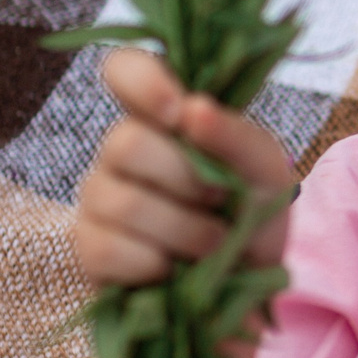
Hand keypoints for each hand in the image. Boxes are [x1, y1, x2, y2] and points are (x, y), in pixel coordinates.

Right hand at [72, 49, 296, 286]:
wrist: (251, 289)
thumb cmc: (256, 217)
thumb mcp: (267, 173)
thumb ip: (236, 137)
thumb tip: (192, 109)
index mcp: (164, 117)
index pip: (123, 68)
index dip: (142, 81)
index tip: (179, 113)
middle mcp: (122, 150)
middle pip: (124, 143)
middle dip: (186, 179)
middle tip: (222, 200)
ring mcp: (99, 198)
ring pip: (119, 201)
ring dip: (183, 230)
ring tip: (213, 244)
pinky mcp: (90, 249)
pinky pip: (104, 248)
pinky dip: (153, 264)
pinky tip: (174, 270)